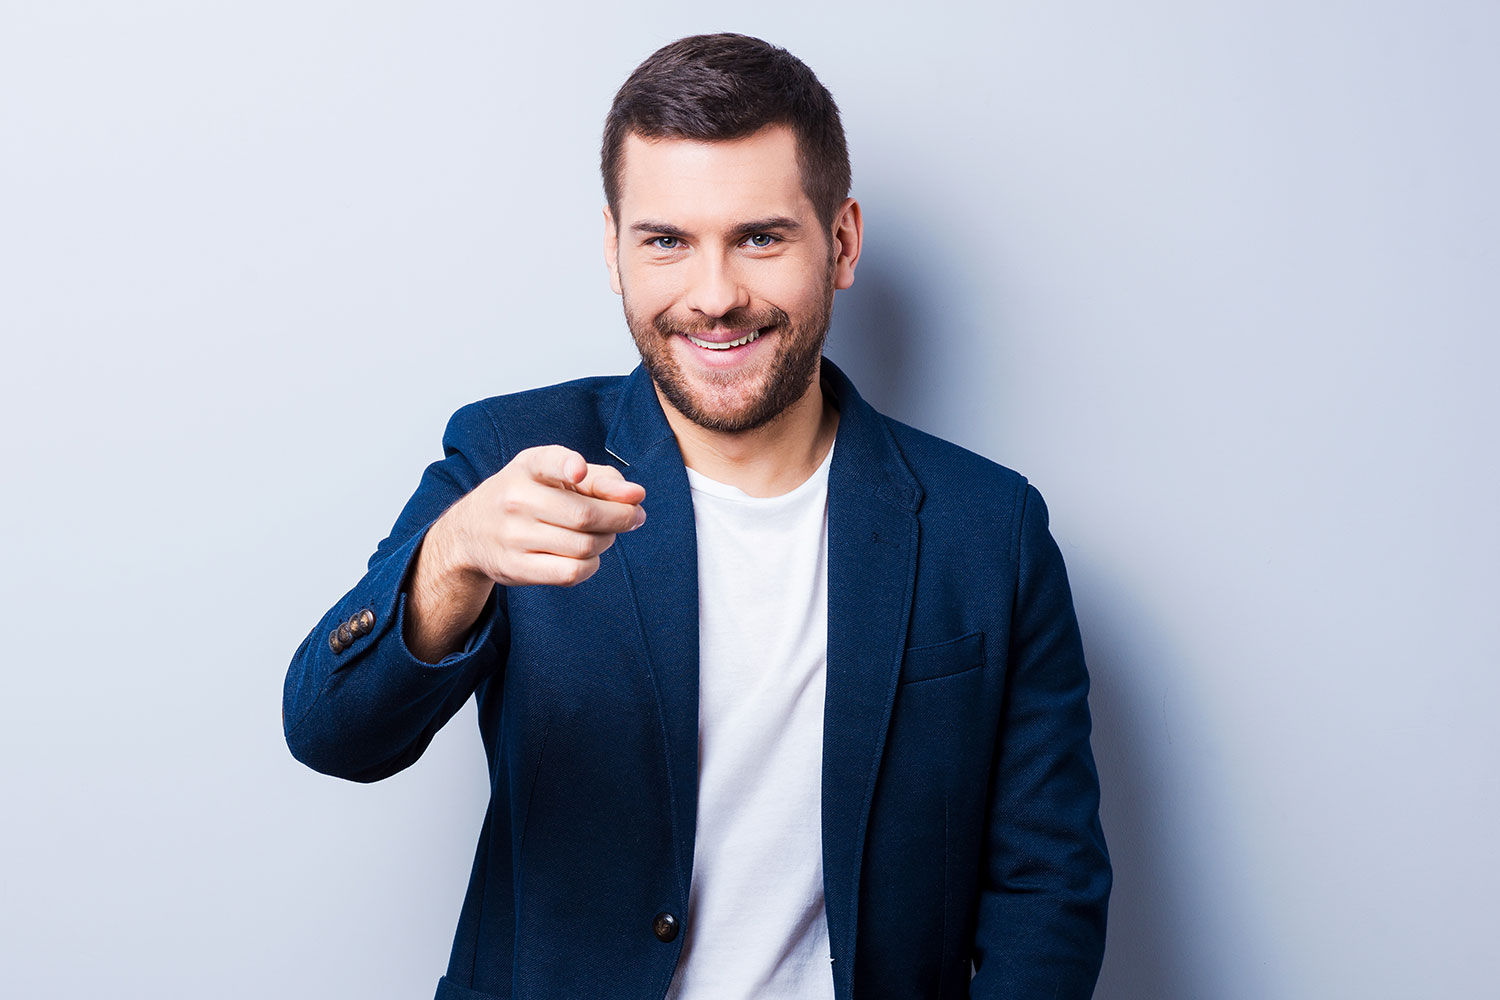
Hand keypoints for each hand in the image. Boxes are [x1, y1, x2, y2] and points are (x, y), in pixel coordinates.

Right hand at [441, 444, 646, 587]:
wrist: (471, 531)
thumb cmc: (527, 495)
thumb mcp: (553, 473)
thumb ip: (599, 477)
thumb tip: (636, 496)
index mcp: (527, 467)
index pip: (548, 462)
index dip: (568, 467)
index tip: (579, 472)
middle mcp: (515, 499)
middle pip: (585, 514)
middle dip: (621, 517)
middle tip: (634, 517)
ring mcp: (513, 536)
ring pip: (584, 545)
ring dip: (607, 541)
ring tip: (605, 535)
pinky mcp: (516, 568)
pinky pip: (571, 572)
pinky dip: (591, 565)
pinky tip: (588, 556)